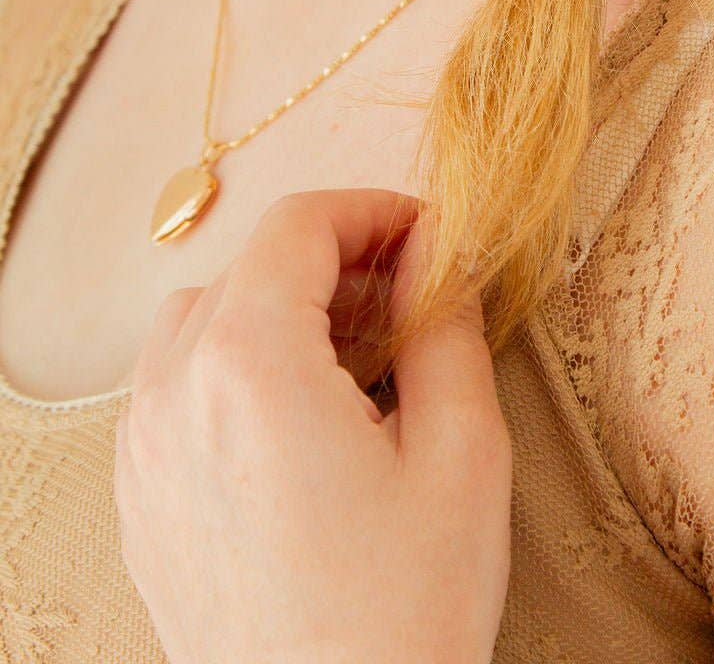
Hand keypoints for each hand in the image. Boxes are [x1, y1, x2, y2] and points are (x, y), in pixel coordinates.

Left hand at [113, 188, 512, 663]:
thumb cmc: (402, 615)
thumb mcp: (462, 454)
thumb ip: (446, 323)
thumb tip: (437, 251)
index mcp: (249, 366)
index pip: (297, 226)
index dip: (372, 210)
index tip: (428, 234)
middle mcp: (173, 396)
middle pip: (246, 268)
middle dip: (332, 262)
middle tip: (408, 299)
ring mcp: (143, 455)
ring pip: (199, 323)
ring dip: (274, 312)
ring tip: (353, 361)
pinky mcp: (140, 505)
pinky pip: (172, 392)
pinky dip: (231, 371)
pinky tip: (298, 423)